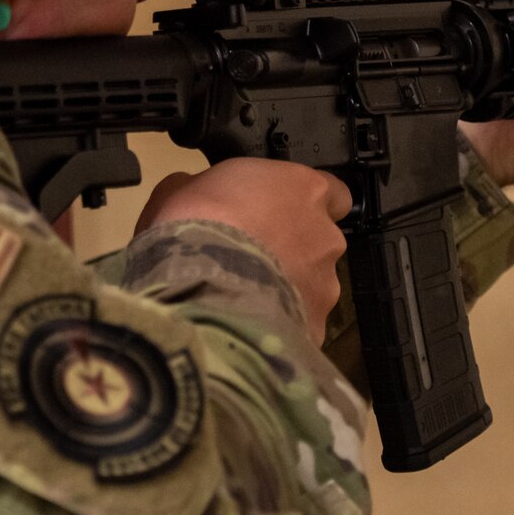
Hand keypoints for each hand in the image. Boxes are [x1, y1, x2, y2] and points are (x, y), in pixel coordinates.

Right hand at [137, 159, 352, 343]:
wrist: (197, 289)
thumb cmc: (194, 225)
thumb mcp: (182, 188)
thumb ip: (207, 187)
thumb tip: (195, 192)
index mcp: (303, 189)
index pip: (331, 192)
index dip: (304, 204)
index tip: (279, 213)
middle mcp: (325, 235)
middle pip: (320, 242)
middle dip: (293, 250)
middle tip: (251, 258)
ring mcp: (325, 285)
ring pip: (312, 286)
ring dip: (287, 289)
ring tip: (244, 299)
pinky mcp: (315, 327)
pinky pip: (299, 323)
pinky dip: (279, 325)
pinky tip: (246, 327)